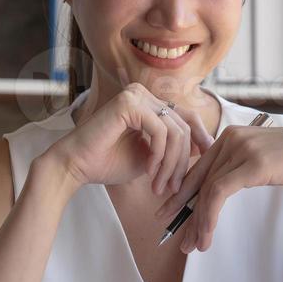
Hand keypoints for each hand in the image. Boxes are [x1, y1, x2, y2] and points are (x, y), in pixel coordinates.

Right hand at [46, 83, 215, 193]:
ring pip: (175, 131)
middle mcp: (143, 94)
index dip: (201, 138)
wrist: (75, 167)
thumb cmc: (108, 162)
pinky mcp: (129, 102)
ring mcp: (136, 95)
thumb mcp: (151, 156)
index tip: (207, 161)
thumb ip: (173, 148)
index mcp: (149, 103)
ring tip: (161, 186)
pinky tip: (149, 171)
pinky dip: (159, 156)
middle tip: (175, 188)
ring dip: (171, 164)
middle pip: (184, 126)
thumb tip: (205, 146)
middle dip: (183, 161)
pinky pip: (160, 131)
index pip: (187, 116)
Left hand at [153, 121, 282, 252]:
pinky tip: (207, 235)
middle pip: (199, 179)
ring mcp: (241, 148)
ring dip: (198, 222)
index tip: (173, 214)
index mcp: (231, 134)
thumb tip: (223, 187)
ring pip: (207, 190)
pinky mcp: (251, 163)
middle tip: (174, 235)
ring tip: (194, 246)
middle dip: (184, 211)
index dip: (183, 193)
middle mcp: (231, 137)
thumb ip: (242, 166)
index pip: (200, 167)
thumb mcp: (263, 160)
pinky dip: (209, 217)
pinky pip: (219, 193)